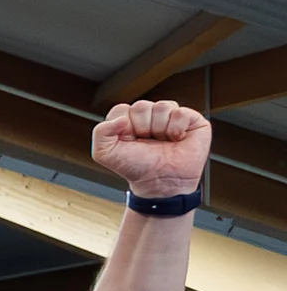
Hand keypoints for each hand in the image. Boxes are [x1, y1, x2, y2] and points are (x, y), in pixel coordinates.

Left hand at [97, 99, 211, 199]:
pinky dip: (176, 129)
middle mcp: (149, 115)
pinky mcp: (191, 119)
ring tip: (162, 141)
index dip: (123, 128)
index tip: (128, 142)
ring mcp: (170, 115)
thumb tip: (120, 118)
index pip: (121, 109)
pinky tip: (176, 139)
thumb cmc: (136, 168)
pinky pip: (181, 112)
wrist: (161, 183)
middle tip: (147, 143)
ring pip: (161, 107)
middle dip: (141, 128)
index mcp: (128, 120)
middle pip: (141, 106)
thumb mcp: (105, 154)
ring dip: (159, 129)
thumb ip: (100, 133)